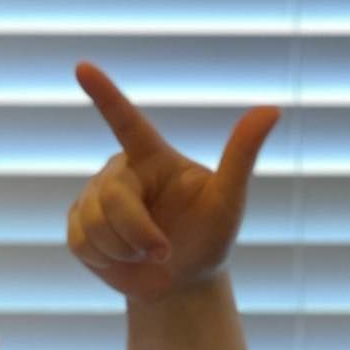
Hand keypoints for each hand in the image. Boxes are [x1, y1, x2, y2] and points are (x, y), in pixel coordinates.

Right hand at [69, 61, 278, 303]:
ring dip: (123, 250)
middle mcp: (120, 170)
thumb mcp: (228, 201)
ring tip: (145, 255)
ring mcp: (94, 196)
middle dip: (137, 232)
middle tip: (162, 251)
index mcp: (153, 157)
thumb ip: (241, 155)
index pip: (126, 122)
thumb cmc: (210, 237)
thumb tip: (272, 109)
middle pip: (112, 197)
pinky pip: (79, 242)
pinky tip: (122, 261)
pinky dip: (105, 261)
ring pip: (92, 222)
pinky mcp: (77, 224)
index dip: (104, 95)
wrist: (183, 283)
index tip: (82, 67)